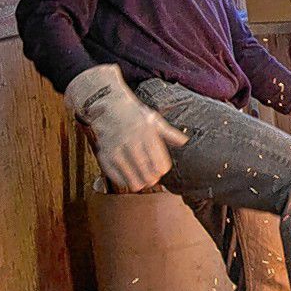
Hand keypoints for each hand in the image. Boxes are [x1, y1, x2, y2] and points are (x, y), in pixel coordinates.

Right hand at [64, 64, 187, 191]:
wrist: (108, 107)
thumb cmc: (134, 115)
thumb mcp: (155, 120)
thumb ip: (170, 134)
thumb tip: (185, 142)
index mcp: (147, 134)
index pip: (161, 166)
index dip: (163, 170)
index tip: (161, 167)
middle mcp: (131, 143)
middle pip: (149, 177)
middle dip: (153, 178)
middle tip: (152, 174)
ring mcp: (116, 151)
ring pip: (134, 183)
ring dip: (140, 182)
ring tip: (140, 175)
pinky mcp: (104, 157)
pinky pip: (119, 180)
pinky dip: (126, 180)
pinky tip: (128, 172)